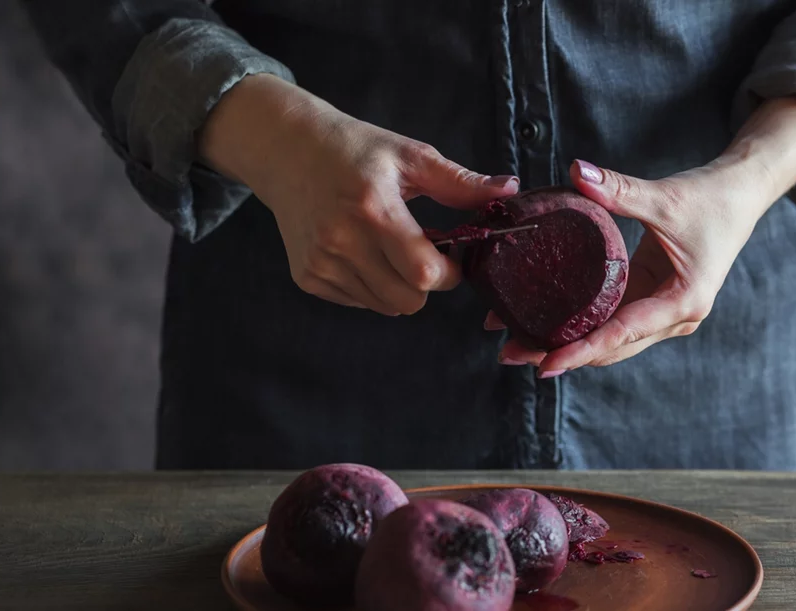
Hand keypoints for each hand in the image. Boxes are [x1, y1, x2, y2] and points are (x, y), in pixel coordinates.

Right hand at [199, 74, 518, 314]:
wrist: (286, 150)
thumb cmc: (354, 149)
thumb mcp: (410, 156)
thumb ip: (460, 182)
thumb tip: (509, 191)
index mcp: (373, 209)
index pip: (424, 273)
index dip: (449, 272)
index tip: (453, 254)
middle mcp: (341, 242)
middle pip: (408, 301)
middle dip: (427, 284)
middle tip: (423, 251)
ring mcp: (320, 263)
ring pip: (385, 306)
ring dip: (399, 286)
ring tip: (391, 247)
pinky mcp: (307, 277)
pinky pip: (359, 302)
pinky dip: (372, 286)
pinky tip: (364, 251)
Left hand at [491, 97, 795, 374]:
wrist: (739, 195)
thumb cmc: (711, 200)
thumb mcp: (665, 198)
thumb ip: (620, 190)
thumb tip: (576, 172)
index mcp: (684, 301)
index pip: (623, 334)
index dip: (581, 350)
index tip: (545, 364)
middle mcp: (674, 317)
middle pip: (610, 347)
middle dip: (561, 352)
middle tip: (510, 353)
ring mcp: (661, 313)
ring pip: (608, 341)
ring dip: (565, 342)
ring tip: (514, 343)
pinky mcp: (650, 300)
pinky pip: (610, 321)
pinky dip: (578, 324)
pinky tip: (542, 321)